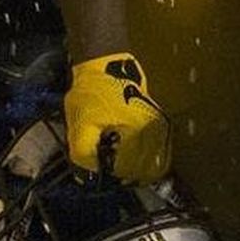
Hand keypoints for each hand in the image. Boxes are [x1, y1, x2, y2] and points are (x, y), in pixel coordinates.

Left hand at [63, 52, 171, 184]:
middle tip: (112, 170)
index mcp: (134, 131)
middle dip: (129, 174)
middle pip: (147, 169)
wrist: (106, 65)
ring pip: (157, 160)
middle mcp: (153, 129)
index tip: (102, 170)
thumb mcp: (80, 125)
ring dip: (141, 167)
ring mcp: (159, 124)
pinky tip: (132, 155)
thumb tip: (94, 173)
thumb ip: (84, 154)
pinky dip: (148, 157)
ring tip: (121, 164)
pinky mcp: (159, 120)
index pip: (129, 169)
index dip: (114, 175)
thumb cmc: (92, 94)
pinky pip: (159, 148)